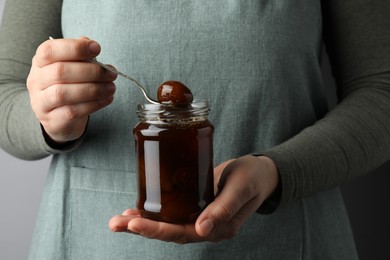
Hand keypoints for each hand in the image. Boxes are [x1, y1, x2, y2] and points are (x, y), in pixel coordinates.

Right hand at [26, 37, 116, 143]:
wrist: (59, 116)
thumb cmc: (69, 85)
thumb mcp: (72, 67)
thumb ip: (82, 56)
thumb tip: (94, 48)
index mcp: (40, 62)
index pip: (50, 50)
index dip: (74, 48)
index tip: (97, 48)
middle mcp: (36, 80)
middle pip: (60, 72)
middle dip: (91, 71)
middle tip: (111, 74)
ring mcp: (41, 102)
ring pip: (64, 93)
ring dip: (93, 89)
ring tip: (111, 87)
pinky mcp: (52, 119)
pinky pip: (73, 111)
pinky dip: (94, 104)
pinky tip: (107, 99)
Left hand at [109, 155, 278, 242]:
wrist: (259, 171)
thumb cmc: (253, 177)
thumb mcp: (241, 188)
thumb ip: (223, 208)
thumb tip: (201, 230)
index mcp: (219, 228)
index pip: (183, 234)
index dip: (157, 230)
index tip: (134, 223)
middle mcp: (206, 227)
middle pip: (169, 232)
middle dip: (141, 228)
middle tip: (116, 223)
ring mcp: (199, 216)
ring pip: (167, 223)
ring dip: (143, 222)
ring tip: (118, 219)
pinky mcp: (195, 204)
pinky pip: (172, 211)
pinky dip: (154, 211)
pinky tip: (137, 208)